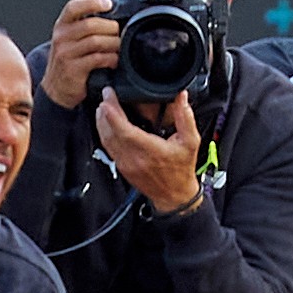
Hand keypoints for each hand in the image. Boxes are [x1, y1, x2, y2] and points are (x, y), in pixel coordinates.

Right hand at [41, 0, 120, 109]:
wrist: (56, 88)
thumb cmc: (69, 61)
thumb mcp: (70, 39)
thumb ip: (85, 25)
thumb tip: (112, 13)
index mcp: (61, 25)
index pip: (74, 7)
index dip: (92, 2)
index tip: (109, 4)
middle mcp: (61, 37)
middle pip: (91, 24)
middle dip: (110, 28)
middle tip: (120, 33)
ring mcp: (65, 54)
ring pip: (96, 42)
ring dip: (113, 44)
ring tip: (119, 47)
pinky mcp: (73, 69)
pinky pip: (97, 59)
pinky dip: (110, 59)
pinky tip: (114, 61)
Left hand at [97, 91, 205, 216]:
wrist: (174, 196)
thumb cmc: (181, 170)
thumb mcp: (190, 142)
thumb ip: (185, 117)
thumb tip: (181, 97)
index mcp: (151, 150)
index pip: (124, 130)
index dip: (113, 112)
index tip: (109, 96)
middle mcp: (135, 158)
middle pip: (110, 132)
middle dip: (105, 112)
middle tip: (106, 96)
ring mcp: (126, 164)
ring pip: (106, 140)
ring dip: (101, 122)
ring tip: (103, 106)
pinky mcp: (122, 167)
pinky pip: (108, 147)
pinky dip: (104, 133)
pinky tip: (106, 123)